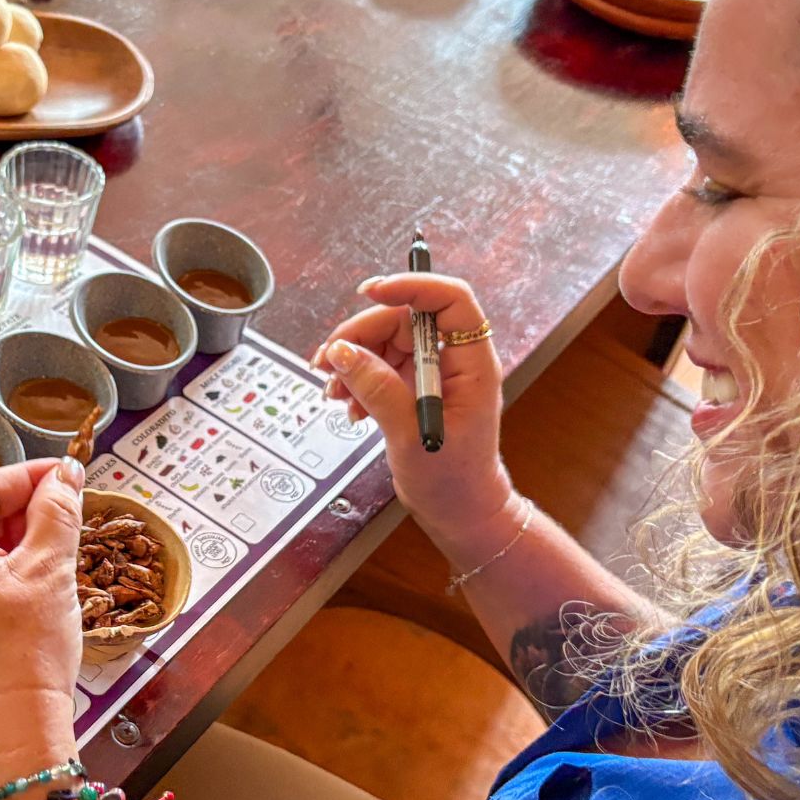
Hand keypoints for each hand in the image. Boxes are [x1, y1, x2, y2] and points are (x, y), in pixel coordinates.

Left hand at [0, 457, 85, 795]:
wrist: (7, 736)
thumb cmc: (25, 658)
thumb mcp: (50, 572)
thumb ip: (57, 512)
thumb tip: (65, 476)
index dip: (29, 476)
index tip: (66, 475)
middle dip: (14, 505)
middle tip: (62, 510)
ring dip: (3, 537)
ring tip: (49, 549)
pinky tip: (25, 580)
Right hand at [314, 273, 514, 550]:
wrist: (459, 513)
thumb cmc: (452, 481)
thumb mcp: (411, 436)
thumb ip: (378, 389)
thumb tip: (343, 351)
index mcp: (471, 365)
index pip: (450, 300)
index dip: (413, 286)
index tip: (370, 292)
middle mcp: (453, 360)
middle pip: (405, 319)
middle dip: (362, 334)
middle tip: (328, 360)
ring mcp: (433, 372)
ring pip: (386, 341)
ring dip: (353, 359)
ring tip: (332, 391)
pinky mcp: (414, 387)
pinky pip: (380, 366)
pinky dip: (357, 379)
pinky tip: (347, 405)